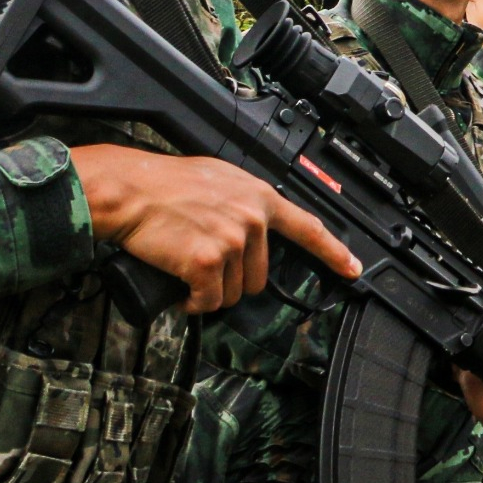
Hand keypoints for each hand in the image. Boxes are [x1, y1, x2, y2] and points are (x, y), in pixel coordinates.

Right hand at [73, 142, 358, 312]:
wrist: (129, 190)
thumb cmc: (164, 185)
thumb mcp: (218, 179)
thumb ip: (243, 202)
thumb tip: (253, 225)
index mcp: (259, 197)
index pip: (308, 228)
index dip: (334, 253)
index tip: (353, 269)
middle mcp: (253, 219)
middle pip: (259, 276)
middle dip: (233, 280)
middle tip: (205, 264)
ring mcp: (233, 241)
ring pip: (232, 292)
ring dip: (211, 292)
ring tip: (188, 270)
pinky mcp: (208, 262)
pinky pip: (208, 301)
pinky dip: (193, 303)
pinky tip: (181, 290)